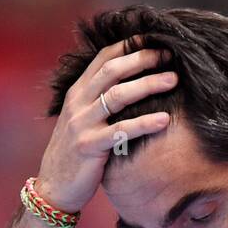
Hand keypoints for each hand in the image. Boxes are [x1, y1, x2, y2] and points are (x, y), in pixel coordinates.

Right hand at [34, 39, 177, 212]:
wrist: (55, 187)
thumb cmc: (77, 154)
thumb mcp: (84, 121)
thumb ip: (100, 102)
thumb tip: (132, 87)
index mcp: (78, 92)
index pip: (103, 59)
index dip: (128, 47)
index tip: (154, 40)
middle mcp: (78, 103)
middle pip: (112, 71)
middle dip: (142, 59)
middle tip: (169, 55)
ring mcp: (83, 124)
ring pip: (117, 95)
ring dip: (147, 85)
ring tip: (173, 80)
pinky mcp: (90, 146)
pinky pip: (121, 131)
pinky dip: (144, 124)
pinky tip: (165, 120)